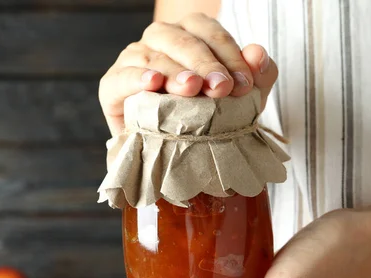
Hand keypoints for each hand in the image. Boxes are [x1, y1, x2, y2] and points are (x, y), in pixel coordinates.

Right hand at [99, 13, 278, 136]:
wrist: (177, 153)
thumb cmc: (211, 118)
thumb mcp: (242, 99)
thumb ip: (258, 75)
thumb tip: (258, 54)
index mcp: (190, 32)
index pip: (208, 31)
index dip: (229, 54)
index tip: (245, 84)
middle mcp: (159, 39)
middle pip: (181, 40)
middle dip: (205, 64)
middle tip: (221, 88)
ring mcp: (133, 59)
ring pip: (153, 55)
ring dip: (175, 72)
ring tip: (192, 88)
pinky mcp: (112, 85)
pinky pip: (121, 77)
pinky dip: (137, 79)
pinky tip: (153, 85)